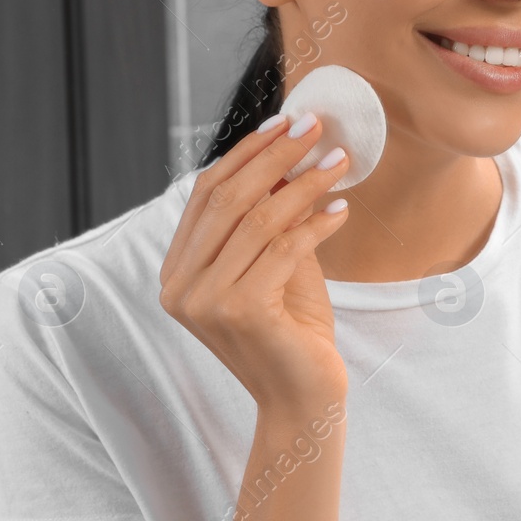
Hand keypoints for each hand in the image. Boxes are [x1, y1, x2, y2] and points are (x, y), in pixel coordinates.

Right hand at [158, 113, 351, 409]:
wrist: (304, 399)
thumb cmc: (293, 331)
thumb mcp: (277, 264)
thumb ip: (272, 219)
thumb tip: (291, 155)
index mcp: (177, 271)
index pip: (206, 193)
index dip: (246, 152)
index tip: (285, 121)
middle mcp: (180, 286)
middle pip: (228, 197)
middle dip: (276, 154)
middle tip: (316, 125)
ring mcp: (204, 301)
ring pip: (258, 218)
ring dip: (305, 182)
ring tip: (340, 161)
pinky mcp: (240, 312)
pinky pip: (283, 248)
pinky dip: (316, 223)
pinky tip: (342, 210)